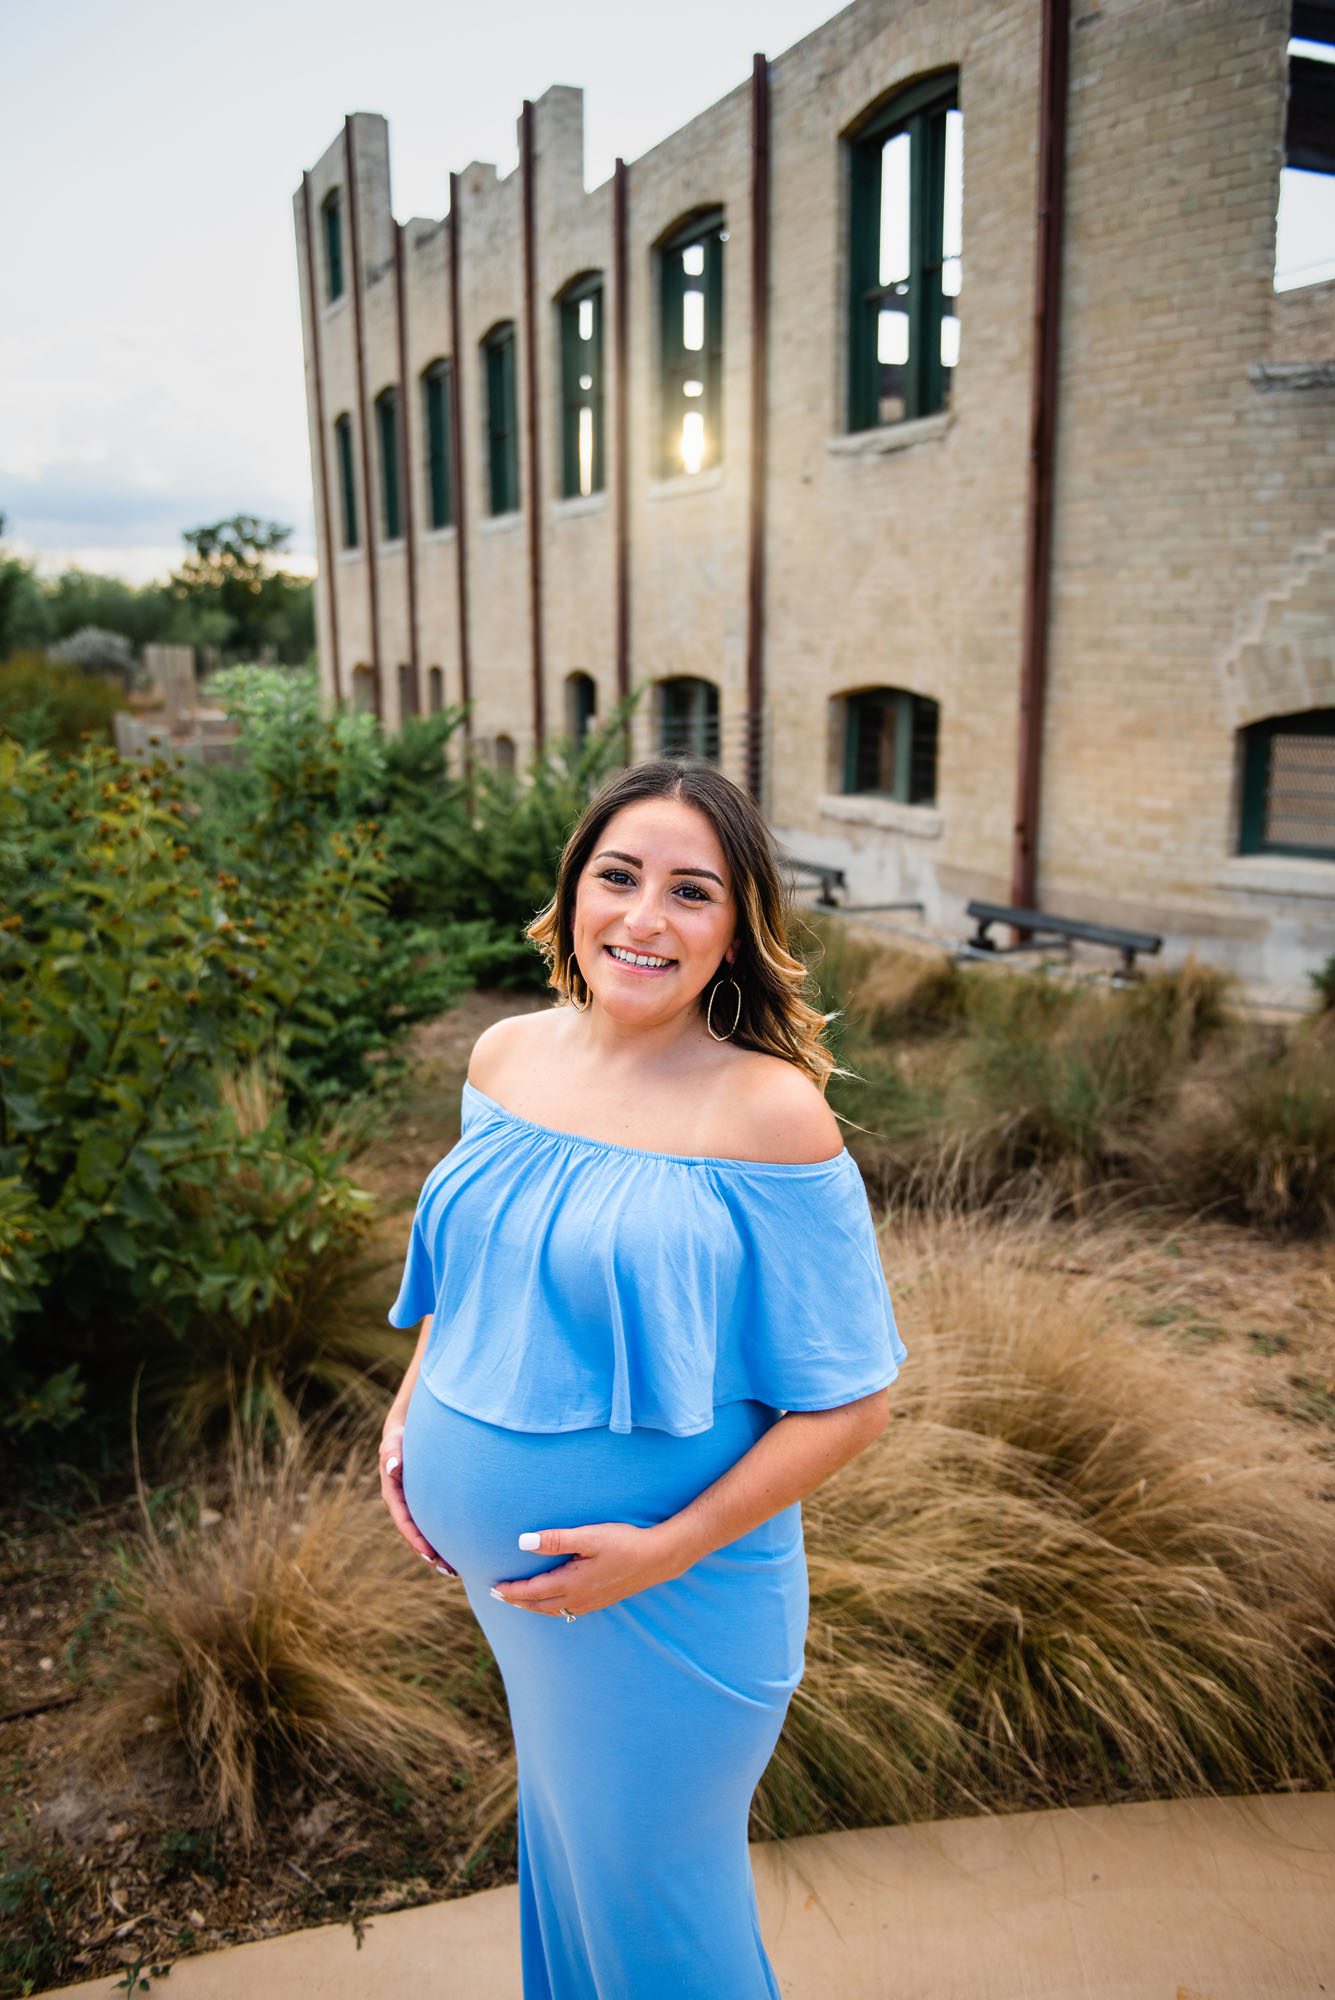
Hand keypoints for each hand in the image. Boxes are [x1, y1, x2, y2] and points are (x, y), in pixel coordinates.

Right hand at [379, 1417, 457, 1577]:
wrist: (406, 1434)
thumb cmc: (400, 1438)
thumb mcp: (393, 1444)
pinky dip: (444, 1536)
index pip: (404, 1522)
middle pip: (416, 1535)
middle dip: (430, 1554)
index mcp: (393, 1495)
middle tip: (449, 1569)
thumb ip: (392, 1454)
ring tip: (456, 1568)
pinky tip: (460, 1547)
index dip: (416, 1540)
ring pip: (425, 1532)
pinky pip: (433, 1523)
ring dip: (438, 1551)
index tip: (429, 1554)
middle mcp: (403, 1505)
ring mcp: (414, 1505)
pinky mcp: (425, 1503)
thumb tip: (393, 1467)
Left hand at [490, 1521, 680, 1616]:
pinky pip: (568, 1610)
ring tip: (520, 1600)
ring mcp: (591, 1602)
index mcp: (572, 1583)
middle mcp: (579, 1598)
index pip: (533, 1591)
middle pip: (539, 1605)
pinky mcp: (601, 1600)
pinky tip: (553, 1602)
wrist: (658, 1558)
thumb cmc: (623, 1543)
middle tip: (498, 1596)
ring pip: (553, 1610)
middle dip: (517, 1601)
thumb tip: (522, 1542)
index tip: (495, 1587)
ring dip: (533, 1606)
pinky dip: (551, 1608)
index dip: (512, 1590)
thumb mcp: (588, 1536)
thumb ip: (555, 1540)